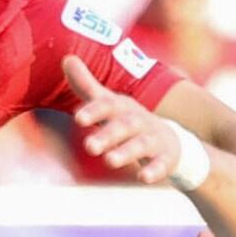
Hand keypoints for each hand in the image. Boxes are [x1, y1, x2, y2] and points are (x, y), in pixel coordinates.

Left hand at [64, 55, 181, 183]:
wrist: (169, 139)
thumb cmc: (128, 121)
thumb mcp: (109, 103)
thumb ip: (86, 85)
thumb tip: (66, 58)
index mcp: (123, 108)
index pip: (108, 105)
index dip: (94, 110)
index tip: (78, 117)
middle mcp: (138, 121)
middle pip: (124, 126)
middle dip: (107, 135)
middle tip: (89, 146)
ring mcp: (153, 139)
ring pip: (140, 145)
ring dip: (125, 152)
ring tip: (109, 161)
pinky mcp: (165, 158)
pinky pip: (161, 165)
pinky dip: (154, 170)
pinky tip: (143, 178)